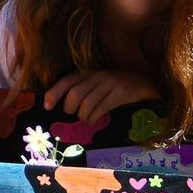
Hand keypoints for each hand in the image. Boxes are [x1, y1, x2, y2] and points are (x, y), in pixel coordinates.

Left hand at [43, 68, 161, 123]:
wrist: (145, 82)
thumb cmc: (116, 85)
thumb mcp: (97, 83)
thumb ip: (82, 90)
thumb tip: (62, 107)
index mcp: (89, 72)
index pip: (66, 81)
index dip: (54, 93)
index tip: (47, 106)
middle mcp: (98, 75)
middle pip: (75, 94)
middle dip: (70, 109)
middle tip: (73, 114)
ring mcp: (110, 83)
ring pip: (87, 103)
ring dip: (83, 116)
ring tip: (85, 119)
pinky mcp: (121, 93)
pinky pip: (101, 108)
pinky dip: (94, 117)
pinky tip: (94, 119)